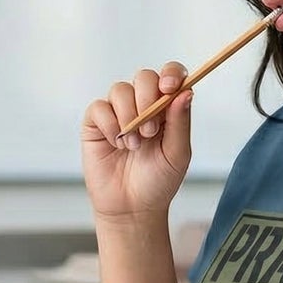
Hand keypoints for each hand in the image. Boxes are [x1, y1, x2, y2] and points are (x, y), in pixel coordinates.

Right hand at [81, 63, 192, 220]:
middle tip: (149, 131)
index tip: (169, 88)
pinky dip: (109, 124)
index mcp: (167, 109)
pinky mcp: (96, 123)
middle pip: (144, 76)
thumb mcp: (177, 154)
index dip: (170, 74)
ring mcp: (118, 112)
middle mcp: (142, 105)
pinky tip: (116, 144)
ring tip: (133, 145)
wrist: (132, 208)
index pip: (170, 75)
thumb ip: (180, 122)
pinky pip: (99, 107)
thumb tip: (186, 91)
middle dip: (147, 98)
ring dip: (128, 116)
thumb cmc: (158, 182)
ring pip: (120, 89)